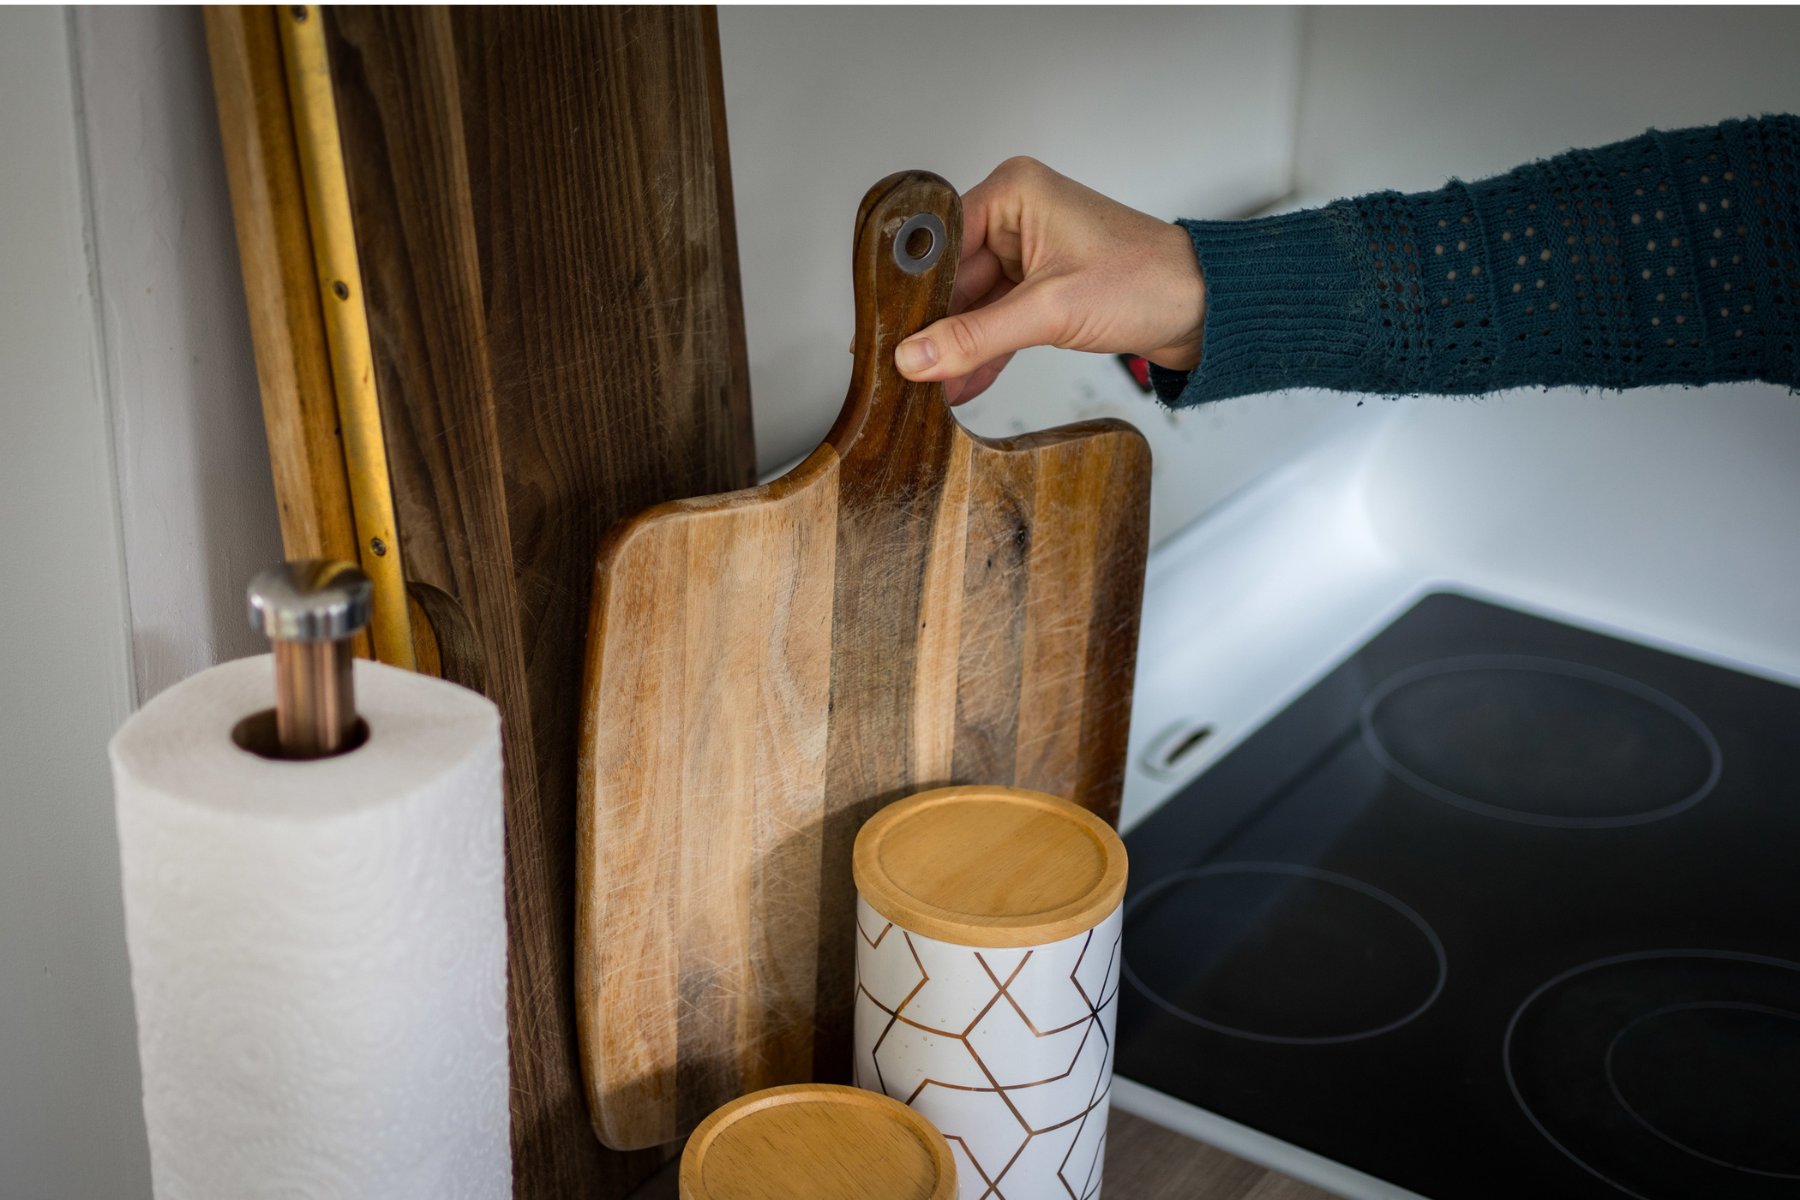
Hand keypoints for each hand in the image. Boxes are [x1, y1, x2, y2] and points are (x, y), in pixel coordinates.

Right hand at [894, 157, 1205, 404]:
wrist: (1205, 309)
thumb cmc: (1149, 281)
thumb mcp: (1050, 312)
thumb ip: (976, 338)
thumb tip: (917, 356)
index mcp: (1015, 193)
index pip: (941, 241)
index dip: (914, 290)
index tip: (889, 330)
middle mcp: (1018, 217)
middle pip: (953, 278)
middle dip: (935, 328)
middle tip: (906, 368)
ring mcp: (1030, 254)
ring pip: (973, 305)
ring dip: (958, 348)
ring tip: (929, 387)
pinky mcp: (1043, 288)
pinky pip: (998, 321)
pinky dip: (984, 353)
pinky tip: (960, 384)